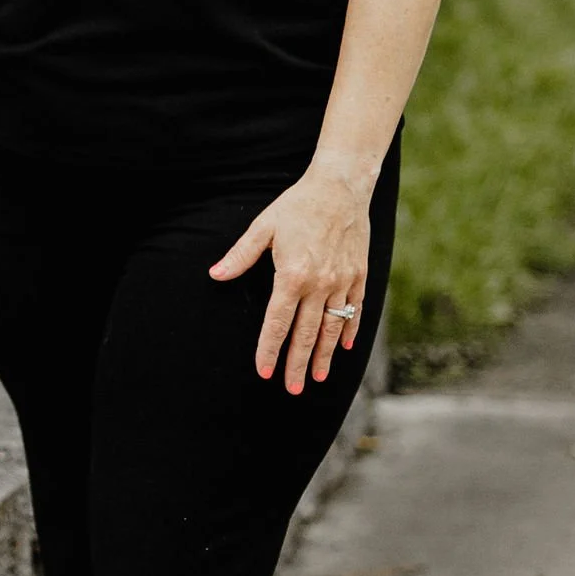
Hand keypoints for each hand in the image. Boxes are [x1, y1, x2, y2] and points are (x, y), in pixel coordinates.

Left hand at [209, 164, 370, 392]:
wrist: (341, 186)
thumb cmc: (298, 205)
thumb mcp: (264, 227)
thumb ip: (240, 256)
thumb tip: (215, 275)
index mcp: (292, 275)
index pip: (277, 322)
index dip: (270, 349)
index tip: (265, 371)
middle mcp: (319, 284)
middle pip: (305, 334)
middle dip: (296, 364)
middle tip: (291, 388)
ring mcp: (342, 282)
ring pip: (331, 328)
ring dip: (323, 356)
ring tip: (315, 378)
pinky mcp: (359, 276)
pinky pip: (354, 311)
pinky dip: (348, 331)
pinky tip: (342, 348)